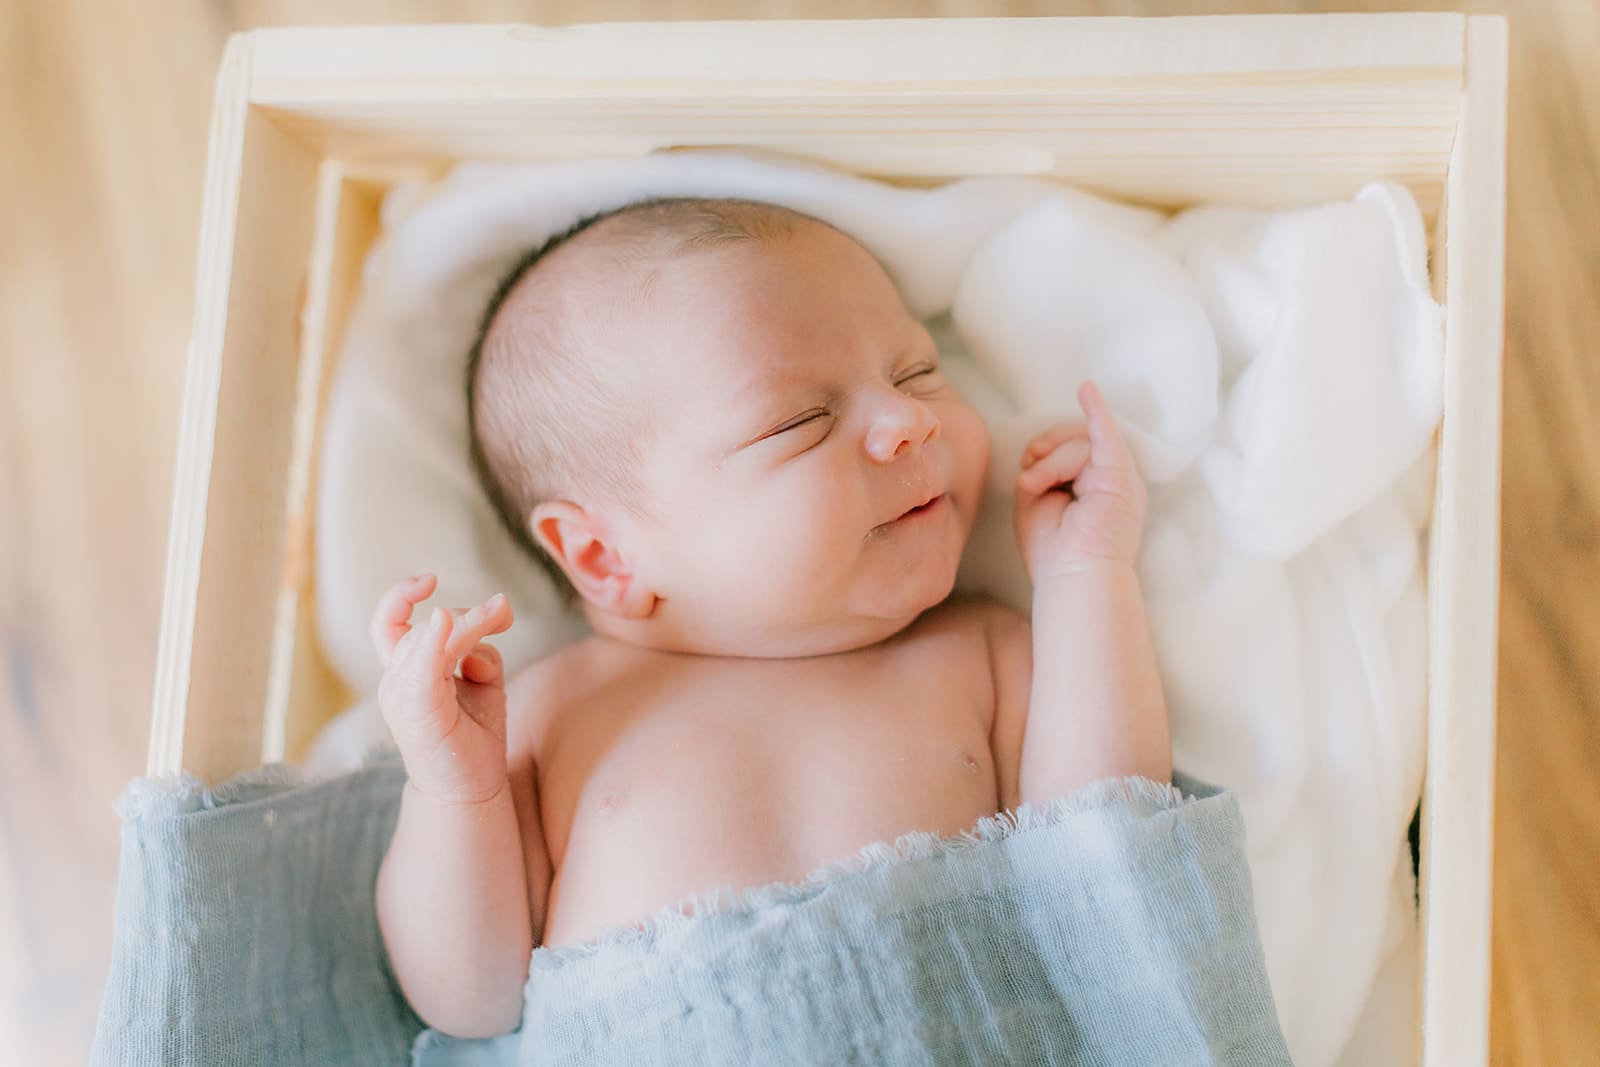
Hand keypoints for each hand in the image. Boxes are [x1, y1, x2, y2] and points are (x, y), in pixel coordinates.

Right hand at [370, 574, 514, 803]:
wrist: (469, 789)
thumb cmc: (472, 736)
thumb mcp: (482, 683)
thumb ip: (480, 651)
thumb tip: (486, 632)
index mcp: (406, 674)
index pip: (389, 623)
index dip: (401, 596)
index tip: (429, 579)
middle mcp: (396, 682)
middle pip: (428, 627)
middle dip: (470, 616)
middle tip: (504, 615)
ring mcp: (403, 696)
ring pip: (432, 638)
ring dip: (471, 623)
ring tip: (501, 617)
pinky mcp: (418, 709)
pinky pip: (423, 665)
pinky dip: (434, 639)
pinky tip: (443, 619)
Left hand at [1013, 380, 1147, 580]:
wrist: (1075, 577)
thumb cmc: (1055, 550)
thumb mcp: (1036, 502)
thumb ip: (1039, 471)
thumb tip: (1037, 452)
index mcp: (1094, 486)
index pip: (1071, 449)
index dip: (1045, 450)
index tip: (1027, 469)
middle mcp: (1111, 478)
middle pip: (1074, 439)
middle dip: (1047, 450)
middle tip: (1029, 473)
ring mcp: (1119, 476)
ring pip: (1078, 443)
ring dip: (1050, 463)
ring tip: (1035, 486)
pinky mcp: (1119, 475)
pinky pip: (1106, 433)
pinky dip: (1096, 410)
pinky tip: (1086, 388)